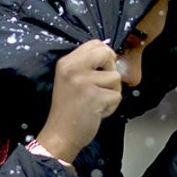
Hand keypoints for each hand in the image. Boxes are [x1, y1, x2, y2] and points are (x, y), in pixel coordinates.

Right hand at [36, 40, 122, 163]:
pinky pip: (117, 96)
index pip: (94, 43)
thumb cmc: (68, 108)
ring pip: (115, 77)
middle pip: (106, 54)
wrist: (60, 133)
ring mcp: (84, 83)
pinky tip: (97, 111)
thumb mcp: (69, 79)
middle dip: (111, 69)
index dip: (104, 55)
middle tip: (102, 84)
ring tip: (96, 101)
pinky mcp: (95, 97)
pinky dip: (111, 106)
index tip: (101, 68)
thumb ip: (86, 65)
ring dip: (111, 91)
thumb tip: (111, 54)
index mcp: (66, 62)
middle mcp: (73, 69)